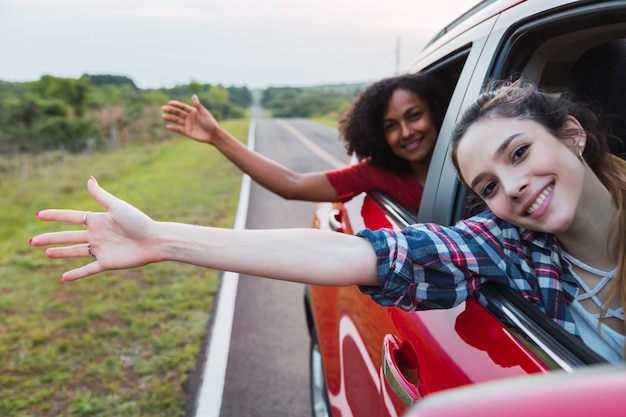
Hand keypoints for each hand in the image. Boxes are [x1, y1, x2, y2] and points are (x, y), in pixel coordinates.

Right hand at [31, 177, 162, 280]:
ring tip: (45, 253)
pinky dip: (76, 274)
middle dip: (50, 238)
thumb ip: (101, 196)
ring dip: (60, 252)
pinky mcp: (107, 263)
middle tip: (32, 241)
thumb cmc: (139, 222)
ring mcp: (101, 249)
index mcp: (98, 220)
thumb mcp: (118, 207)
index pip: (71, 217)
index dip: (55, 216)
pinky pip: (88, 269)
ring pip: (75, 252)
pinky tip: (63, 277)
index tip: (38, 215)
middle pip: (68, 236)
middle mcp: (97, 234)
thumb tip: (88, 179)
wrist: (155, 241)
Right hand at [161, 95, 218, 143]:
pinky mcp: (187, 132)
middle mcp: (189, 117)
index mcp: (193, 111)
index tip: (170, 103)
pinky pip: (178, 130)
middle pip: (178, 113)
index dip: (176, 105)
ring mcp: (188, 125)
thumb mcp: (203, 112)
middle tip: (163, 108)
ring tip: (163, 116)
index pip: (182, 107)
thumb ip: (197, 105)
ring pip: (177, 121)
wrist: (213, 134)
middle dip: (171, 110)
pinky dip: (173, 128)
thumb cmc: (210, 122)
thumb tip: (193, 95)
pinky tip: (167, 126)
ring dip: (170, 118)